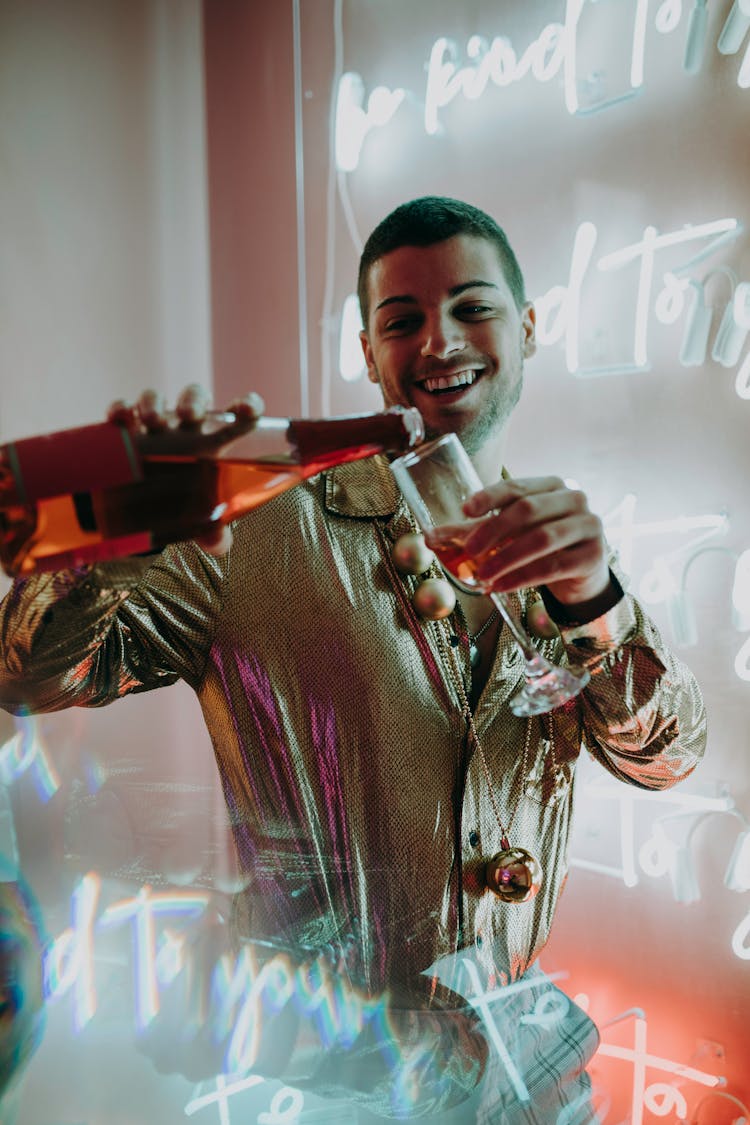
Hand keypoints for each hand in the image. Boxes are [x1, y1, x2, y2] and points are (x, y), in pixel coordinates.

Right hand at [107, 384, 264, 556]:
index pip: (239, 413)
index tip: (246, 411)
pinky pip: (124, 411)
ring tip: (152, 422)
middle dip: (192, 401)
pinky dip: (121, 409)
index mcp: (216, 440)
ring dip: (154, 402)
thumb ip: (213, 532)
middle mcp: (187, 427)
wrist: (146, 506)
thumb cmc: (185, 502)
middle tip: (188, 416)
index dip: (247, 405)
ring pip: (157, 399)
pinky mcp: (128, 430)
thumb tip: (218, 544)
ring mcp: (156, 425)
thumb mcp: (200, 518)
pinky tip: (119, 419)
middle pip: (195, 399)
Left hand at [456, 475, 610, 606]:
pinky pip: (552, 567)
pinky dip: (521, 578)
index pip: (516, 487)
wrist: (582, 575)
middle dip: (493, 531)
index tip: (465, 510)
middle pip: (527, 510)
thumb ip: (472, 533)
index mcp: (551, 486)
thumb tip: (429, 537)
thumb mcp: (509, 536)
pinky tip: (499, 587)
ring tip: (481, 576)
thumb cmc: (541, 547)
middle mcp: (574, 499)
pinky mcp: (593, 556)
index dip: (490, 497)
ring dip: (505, 558)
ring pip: (541, 539)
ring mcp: (589, 526)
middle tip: (468, 552)